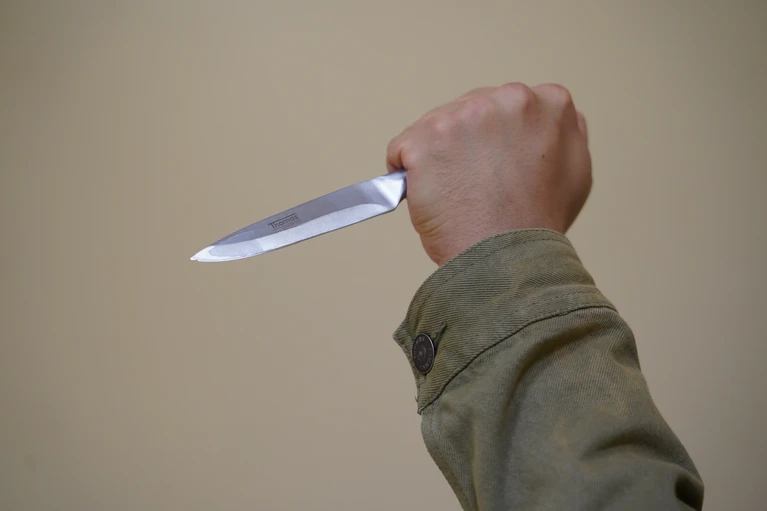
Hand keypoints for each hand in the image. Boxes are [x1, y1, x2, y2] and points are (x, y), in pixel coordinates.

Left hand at [387, 83, 591, 265]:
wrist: (507, 259)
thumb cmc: (537, 224)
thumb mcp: (576, 172)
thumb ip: (563, 134)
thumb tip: (548, 118)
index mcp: (549, 103)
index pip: (507, 107)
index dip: (496, 140)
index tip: (496, 166)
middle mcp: (508, 98)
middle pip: (468, 111)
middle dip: (464, 144)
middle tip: (474, 185)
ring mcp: (465, 116)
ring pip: (435, 127)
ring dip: (437, 157)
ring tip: (455, 193)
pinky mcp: (427, 138)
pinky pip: (402, 149)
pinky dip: (406, 172)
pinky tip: (428, 195)